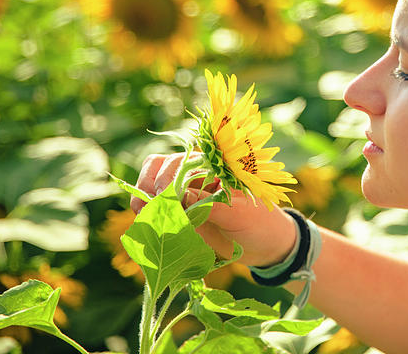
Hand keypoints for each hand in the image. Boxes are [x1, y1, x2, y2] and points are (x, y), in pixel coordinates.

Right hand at [133, 152, 297, 265]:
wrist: (264, 247)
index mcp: (215, 167)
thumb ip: (209, 205)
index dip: (168, 177)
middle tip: (149, 208)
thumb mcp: (239, 215)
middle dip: (150, 185)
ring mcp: (184, 193)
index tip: (164, 197)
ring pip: (151, 183)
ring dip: (143, 196)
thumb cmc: (258, 224)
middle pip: (160, 166)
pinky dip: (146, 212)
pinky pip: (155, 207)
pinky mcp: (178, 212)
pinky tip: (147, 223)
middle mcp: (196, 175)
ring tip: (144, 215)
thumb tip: (180, 195)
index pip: (183, 161)